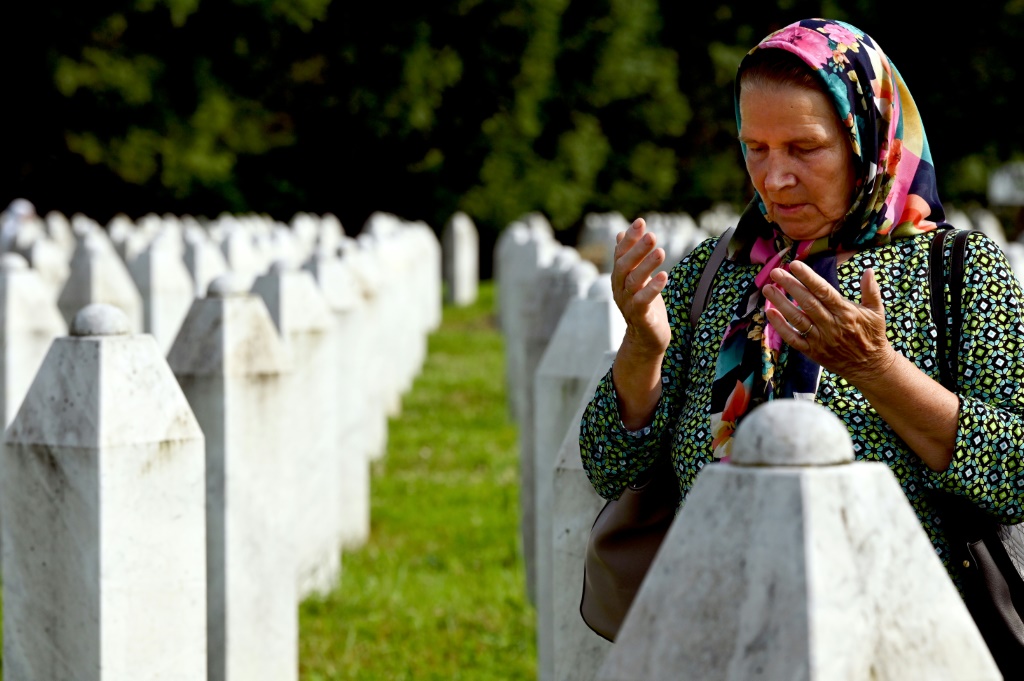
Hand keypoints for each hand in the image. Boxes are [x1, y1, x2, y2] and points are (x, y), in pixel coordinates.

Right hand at [612, 218, 669, 356]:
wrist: (646, 339)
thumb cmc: (644, 305)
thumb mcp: (636, 279)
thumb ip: (630, 257)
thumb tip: (618, 234)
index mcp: (619, 278)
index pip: (620, 254)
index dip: (629, 239)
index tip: (640, 222)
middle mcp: (620, 289)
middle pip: (624, 266)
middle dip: (637, 250)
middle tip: (653, 235)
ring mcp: (627, 304)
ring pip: (633, 282)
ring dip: (646, 265)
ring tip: (661, 251)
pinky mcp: (640, 318)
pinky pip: (642, 301)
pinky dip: (652, 289)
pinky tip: (663, 276)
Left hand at [761, 261, 896, 384]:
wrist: (869, 367)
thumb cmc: (872, 336)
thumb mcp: (877, 312)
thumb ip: (871, 291)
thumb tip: (868, 270)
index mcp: (846, 313)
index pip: (824, 291)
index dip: (808, 278)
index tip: (794, 264)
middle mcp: (831, 325)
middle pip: (807, 303)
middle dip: (790, 286)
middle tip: (775, 272)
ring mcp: (820, 339)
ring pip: (797, 319)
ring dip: (781, 303)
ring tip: (768, 288)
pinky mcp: (812, 351)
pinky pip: (793, 339)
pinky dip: (780, 327)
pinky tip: (770, 313)